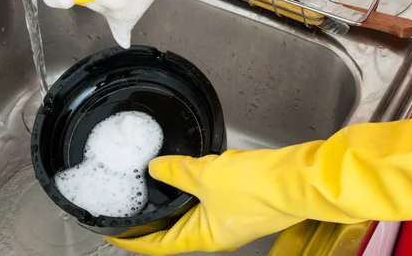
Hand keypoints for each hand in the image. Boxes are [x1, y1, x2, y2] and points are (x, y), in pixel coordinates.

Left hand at [104, 149, 313, 254]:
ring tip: (151, 191)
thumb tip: (156, 167)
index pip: (159, 246)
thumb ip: (177, 172)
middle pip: (174, 232)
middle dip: (151, 222)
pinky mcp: (241, 201)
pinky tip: (184, 174)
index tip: (114, 233)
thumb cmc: (258, 187)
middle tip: (129, 209)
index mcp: (205, 237)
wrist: (297, 179)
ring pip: (191, 214)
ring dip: (171, 205)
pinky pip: (207, 199)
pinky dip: (191, 190)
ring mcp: (230, 217)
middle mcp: (217, 232)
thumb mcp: (206, 177)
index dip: (134, 241)